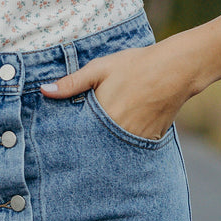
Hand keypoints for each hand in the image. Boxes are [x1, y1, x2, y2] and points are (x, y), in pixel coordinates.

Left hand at [38, 38, 197, 139]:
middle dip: (86, 150)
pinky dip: (124, 147)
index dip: (70, 142)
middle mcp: (119, 133)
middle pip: (96, 149)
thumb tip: (44, 91)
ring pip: (114, 152)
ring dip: (105, 150)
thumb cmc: (136, 65)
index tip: (59, 147)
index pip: (79, 138)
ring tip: (99, 146)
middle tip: (75, 155)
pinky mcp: (150, 141)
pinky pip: (132, 150)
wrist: (177, 69)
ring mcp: (136, 140)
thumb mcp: (100, 68)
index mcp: (103, 117)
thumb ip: (72, 82)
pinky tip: (120, 139)